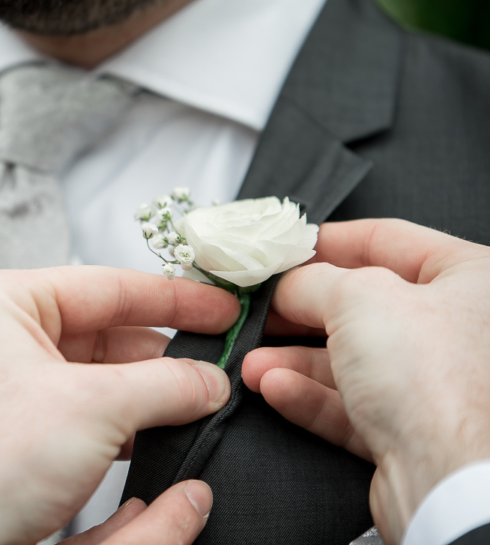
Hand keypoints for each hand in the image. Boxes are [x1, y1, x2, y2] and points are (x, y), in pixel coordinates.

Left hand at [0, 267, 238, 544]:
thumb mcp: (95, 408)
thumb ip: (165, 384)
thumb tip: (207, 380)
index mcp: (2, 302)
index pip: (107, 285)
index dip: (174, 298)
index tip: (219, 308)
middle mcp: (2, 334)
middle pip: (108, 330)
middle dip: (165, 354)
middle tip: (215, 365)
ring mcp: (10, 380)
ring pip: (101, 371)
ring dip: (150, 389)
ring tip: (197, 399)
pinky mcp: (20, 425)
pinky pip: (87, 407)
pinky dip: (127, 418)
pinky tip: (162, 429)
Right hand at [242, 219, 489, 543]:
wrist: (449, 479)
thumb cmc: (431, 377)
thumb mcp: (356, 297)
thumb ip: (311, 280)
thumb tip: (286, 285)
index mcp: (471, 279)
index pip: (389, 240)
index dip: (330, 240)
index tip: (286, 248)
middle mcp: (460, 330)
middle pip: (363, 305)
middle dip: (300, 312)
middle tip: (261, 307)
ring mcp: (436, 384)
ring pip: (351, 361)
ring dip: (294, 360)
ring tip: (252, 360)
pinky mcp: (412, 432)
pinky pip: (350, 405)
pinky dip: (308, 396)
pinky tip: (273, 387)